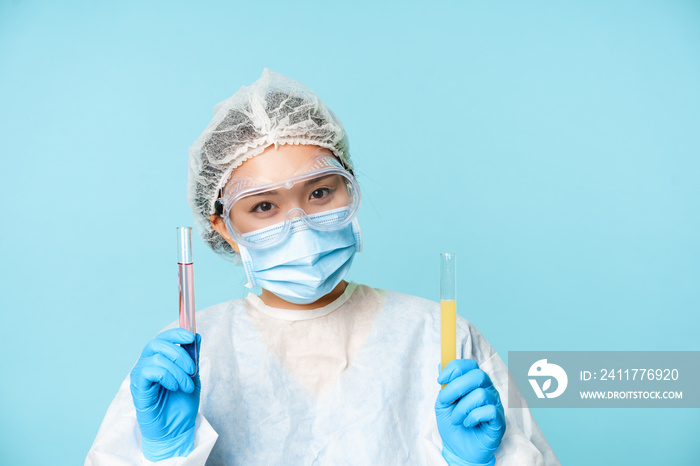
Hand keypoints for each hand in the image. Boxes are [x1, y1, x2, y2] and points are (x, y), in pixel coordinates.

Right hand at [130, 329, 200, 460]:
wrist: (176, 430)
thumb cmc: (181, 405)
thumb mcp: (193, 376)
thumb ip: (193, 357)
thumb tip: (196, 335)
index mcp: (158, 360)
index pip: (162, 338)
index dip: (176, 333)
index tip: (191, 337)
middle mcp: (146, 364)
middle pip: (157, 343)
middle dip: (179, 353)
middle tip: (193, 370)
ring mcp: (140, 376)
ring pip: (156, 358)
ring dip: (177, 370)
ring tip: (186, 386)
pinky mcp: (138, 388)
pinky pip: (149, 371)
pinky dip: (167, 376)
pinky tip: (174, 387)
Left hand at [435, 359, 505, 465]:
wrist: (459, 450)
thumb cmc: (453, 425)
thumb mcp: (443, 404)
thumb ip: (444, 385)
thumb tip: (440, 364)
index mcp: (474, 383)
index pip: (470, 364)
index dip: (454, 368)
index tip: (440, 380)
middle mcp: (487, 390)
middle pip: (478, 375)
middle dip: (456, 387)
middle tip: (445, 401)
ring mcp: (494, 404)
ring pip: (481, 394)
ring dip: (462, 408)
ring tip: (456, 419)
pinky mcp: (499, 420)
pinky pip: (489, 411)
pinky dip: (473, 417)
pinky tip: (468, 423)